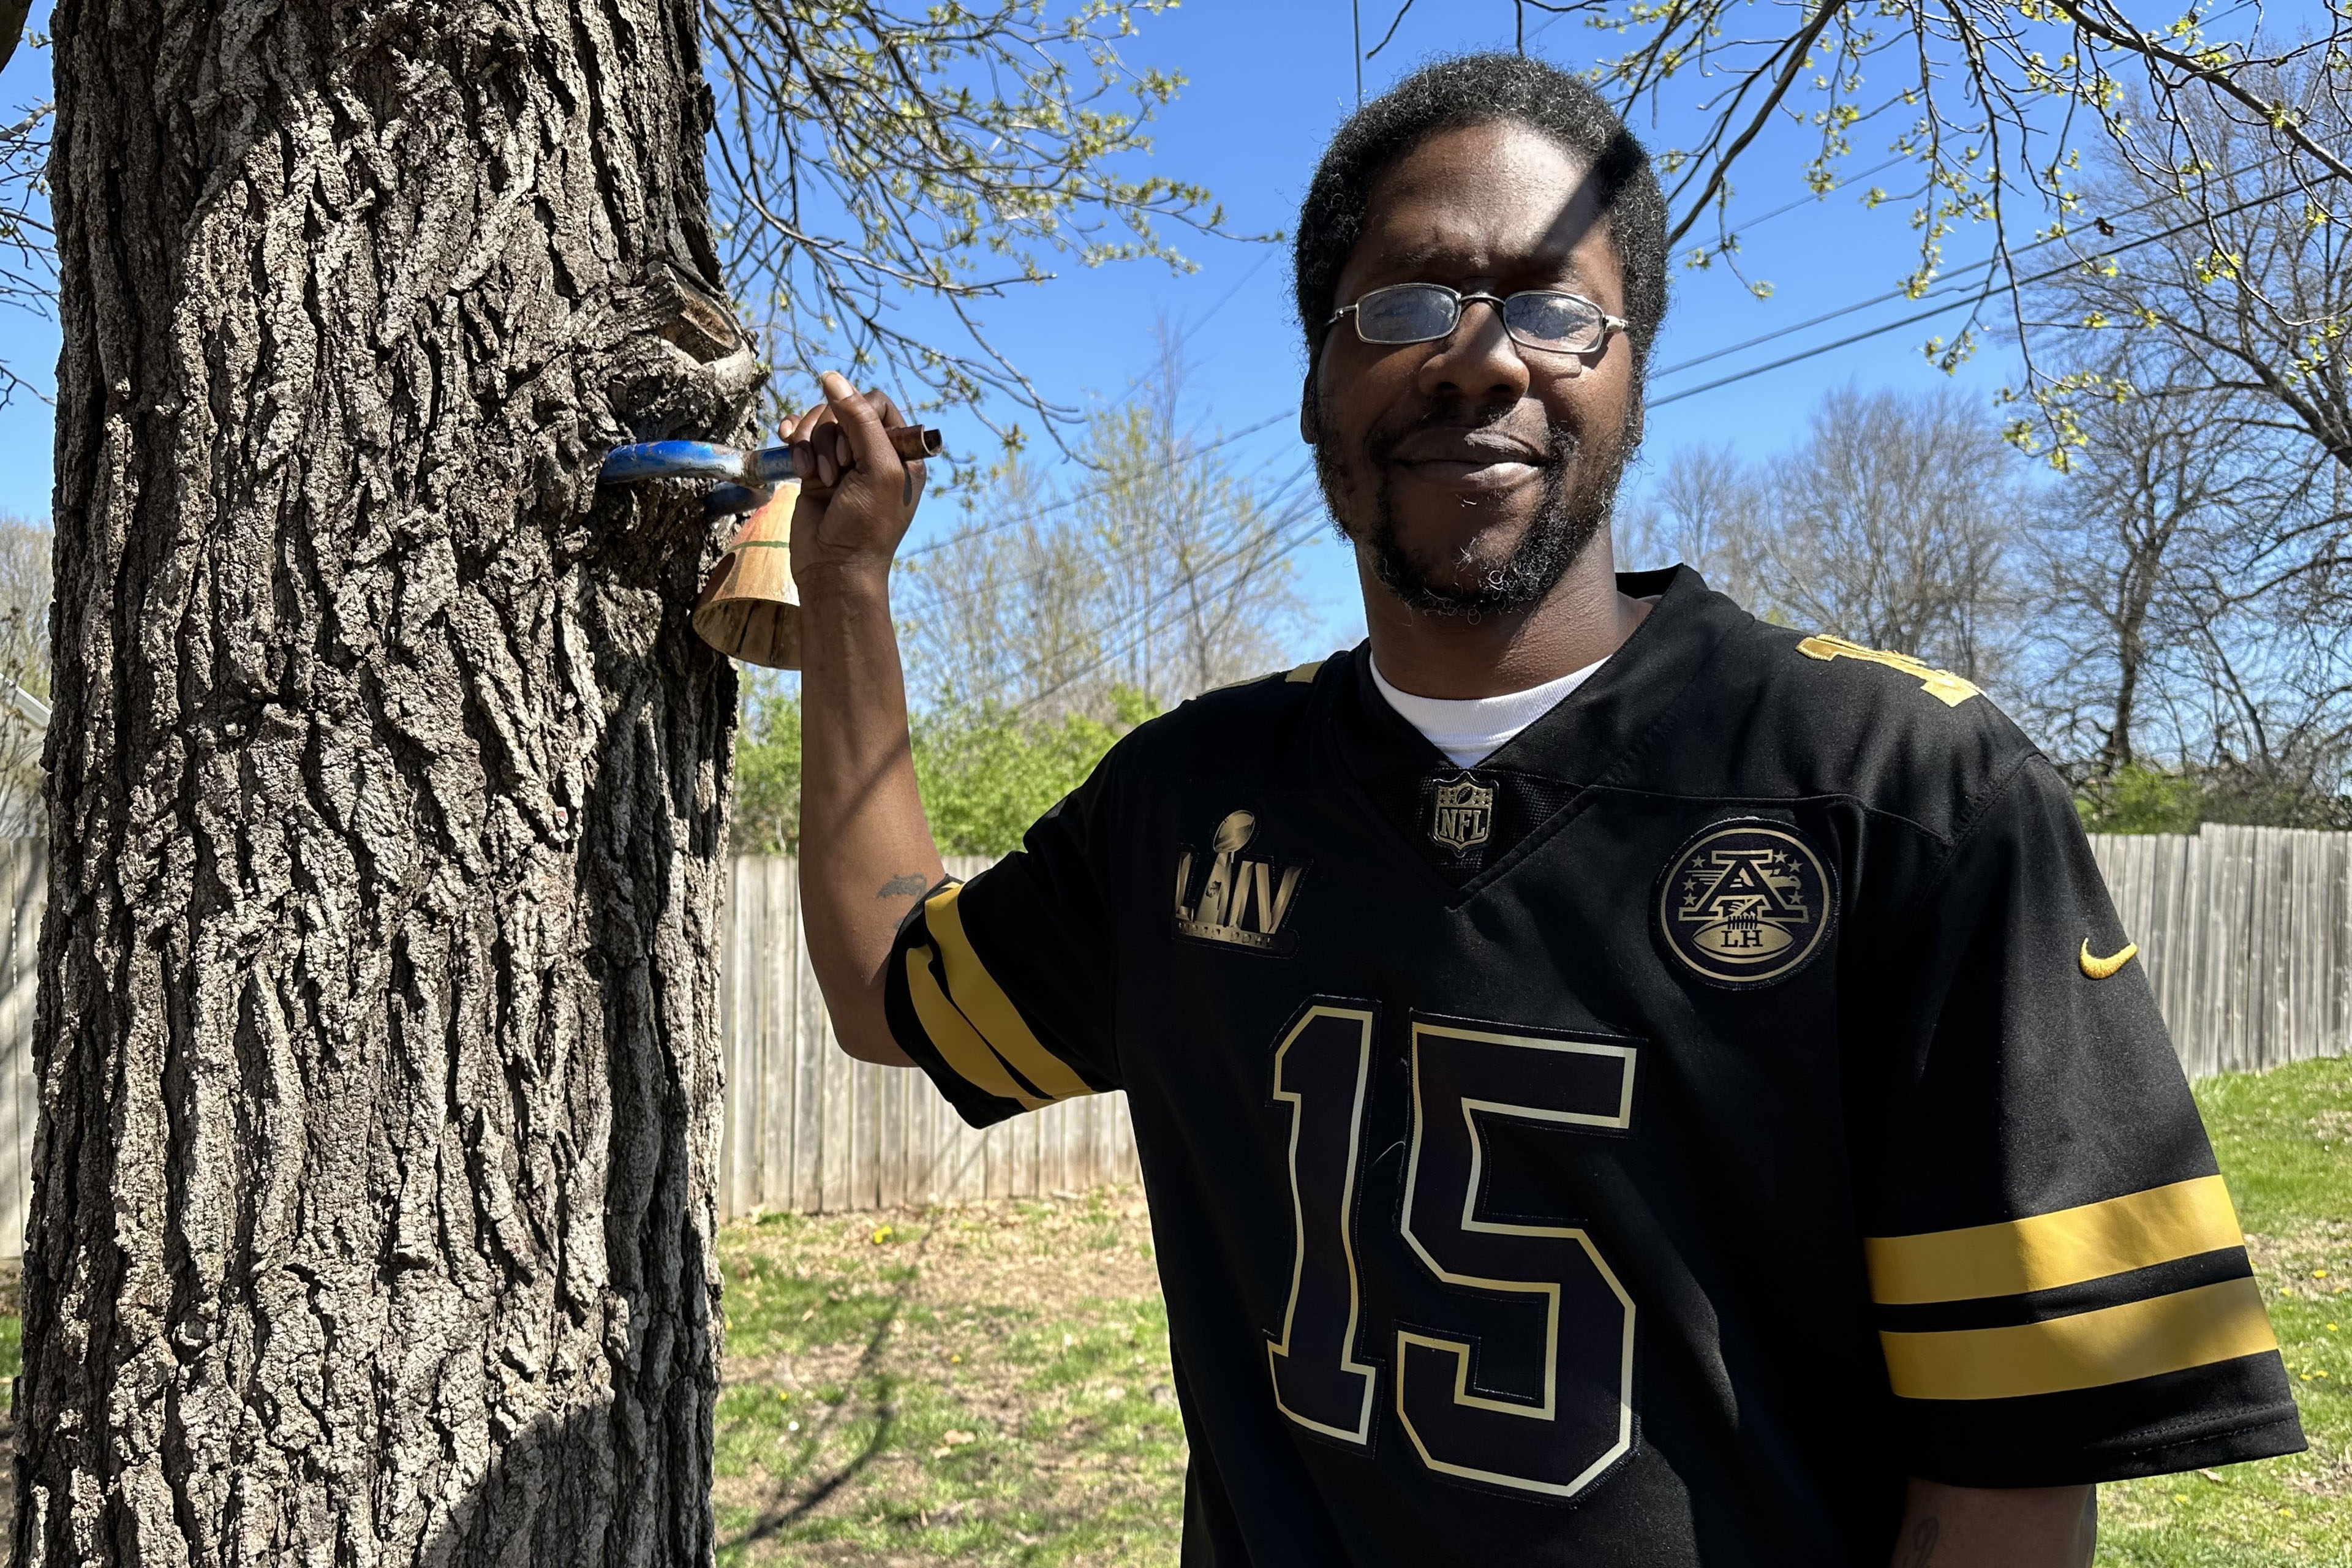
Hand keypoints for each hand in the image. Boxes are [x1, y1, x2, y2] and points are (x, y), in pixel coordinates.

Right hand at [783, 372, 926, 585]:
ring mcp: (842, 461)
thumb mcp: (876, 469)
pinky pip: (800, 437)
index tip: (852, 453)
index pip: (875, 403)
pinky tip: (792, 457)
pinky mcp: (815, 470)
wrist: (834, 568)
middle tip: (835, 473)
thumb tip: (831, 377)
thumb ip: (859, 420)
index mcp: (901, 451)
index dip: (856, 416)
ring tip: (814, 476)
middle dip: (829, 434)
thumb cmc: (866, 525)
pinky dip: (793, 443)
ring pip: (818, 422)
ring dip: (810, 444)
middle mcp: (873, 453)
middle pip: (842, 410)